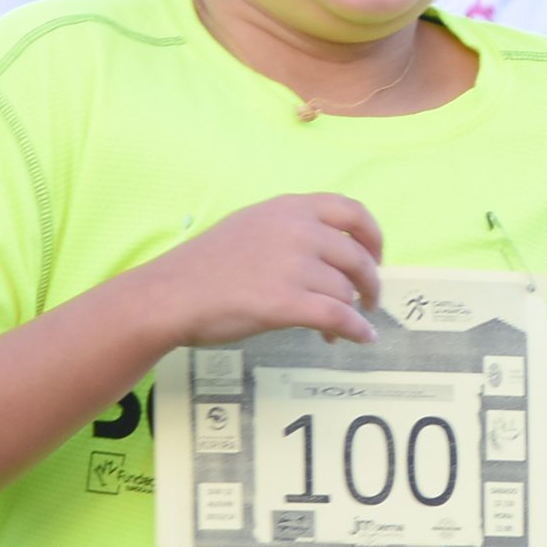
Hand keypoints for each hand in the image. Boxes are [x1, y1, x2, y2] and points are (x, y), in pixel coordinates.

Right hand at [132, 195, 385, 347]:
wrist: (171, 294)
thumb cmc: (206, 265)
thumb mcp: (252, 225)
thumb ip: (291, 228)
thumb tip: (330, 251)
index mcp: (289, 208)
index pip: (353, 211)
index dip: (373, 237)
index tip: (376, 258)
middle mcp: (297, 231)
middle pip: (357, 257)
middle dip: (370, 283)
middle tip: (369, 300)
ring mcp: (292, 266)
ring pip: (346, 291)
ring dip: (354, 313)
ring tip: (341, 329)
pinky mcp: (286, 303)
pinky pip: (339, 317)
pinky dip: (356, 330)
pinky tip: (358, 339)